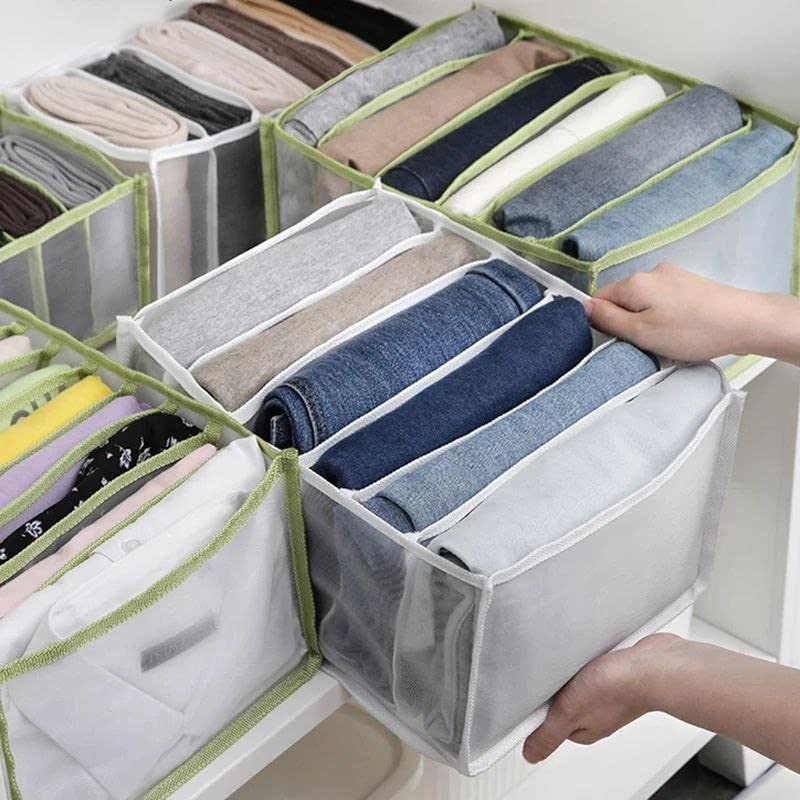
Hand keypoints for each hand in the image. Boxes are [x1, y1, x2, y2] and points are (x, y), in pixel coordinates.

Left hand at [522, 634, 681, 763]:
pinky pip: (600, 670)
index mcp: (586, 730)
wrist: (653, 666)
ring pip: (584, 685)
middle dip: (558, 688)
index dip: (542, 710)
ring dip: (576, 673)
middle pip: (569, 704)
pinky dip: (593, 663)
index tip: (536, 698)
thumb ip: (548, 734)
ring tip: (574, 664)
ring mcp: (613, 695)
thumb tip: (531, 755)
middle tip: (554, 676)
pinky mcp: (621, 675)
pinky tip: (593, 657)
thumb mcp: (569, 712)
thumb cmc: (617, 688)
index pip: (554, 725)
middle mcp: (601, 715)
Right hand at [584, 262, 772, 361]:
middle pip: (621, 299)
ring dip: (647, 320)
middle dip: (627, 322)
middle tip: (643, 343)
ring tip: (666, 339)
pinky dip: (665, 316)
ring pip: (643, 301)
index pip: (598, 299)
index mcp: (633, 282)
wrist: (744, 322)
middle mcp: (650, 272)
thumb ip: (607, 319)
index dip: (602, 322)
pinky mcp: (688, 284)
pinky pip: (663, 301)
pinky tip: (680, 330)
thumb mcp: (640, 332)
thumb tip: (583, 308)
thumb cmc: (693, 330)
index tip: (618, 338)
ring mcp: (672, 276)